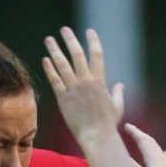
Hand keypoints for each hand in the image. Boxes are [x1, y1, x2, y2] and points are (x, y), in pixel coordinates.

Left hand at [42, 27, 123, 143]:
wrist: (96, 136)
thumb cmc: (108, 124)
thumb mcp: (117, 107)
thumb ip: (118, 93)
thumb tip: (120, 85)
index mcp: (100, 82)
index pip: (97, 55)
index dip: (93, 41)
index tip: (89, 31)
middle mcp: (86, 82)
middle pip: (77, 55)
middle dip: (70, 40)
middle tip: (64, 29)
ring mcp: (74, 90)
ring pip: (63, 65)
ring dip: (55, 50)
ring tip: (49, 39)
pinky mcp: (63, 99)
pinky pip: (55, 81)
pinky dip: (50, 69)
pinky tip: (45, 59)